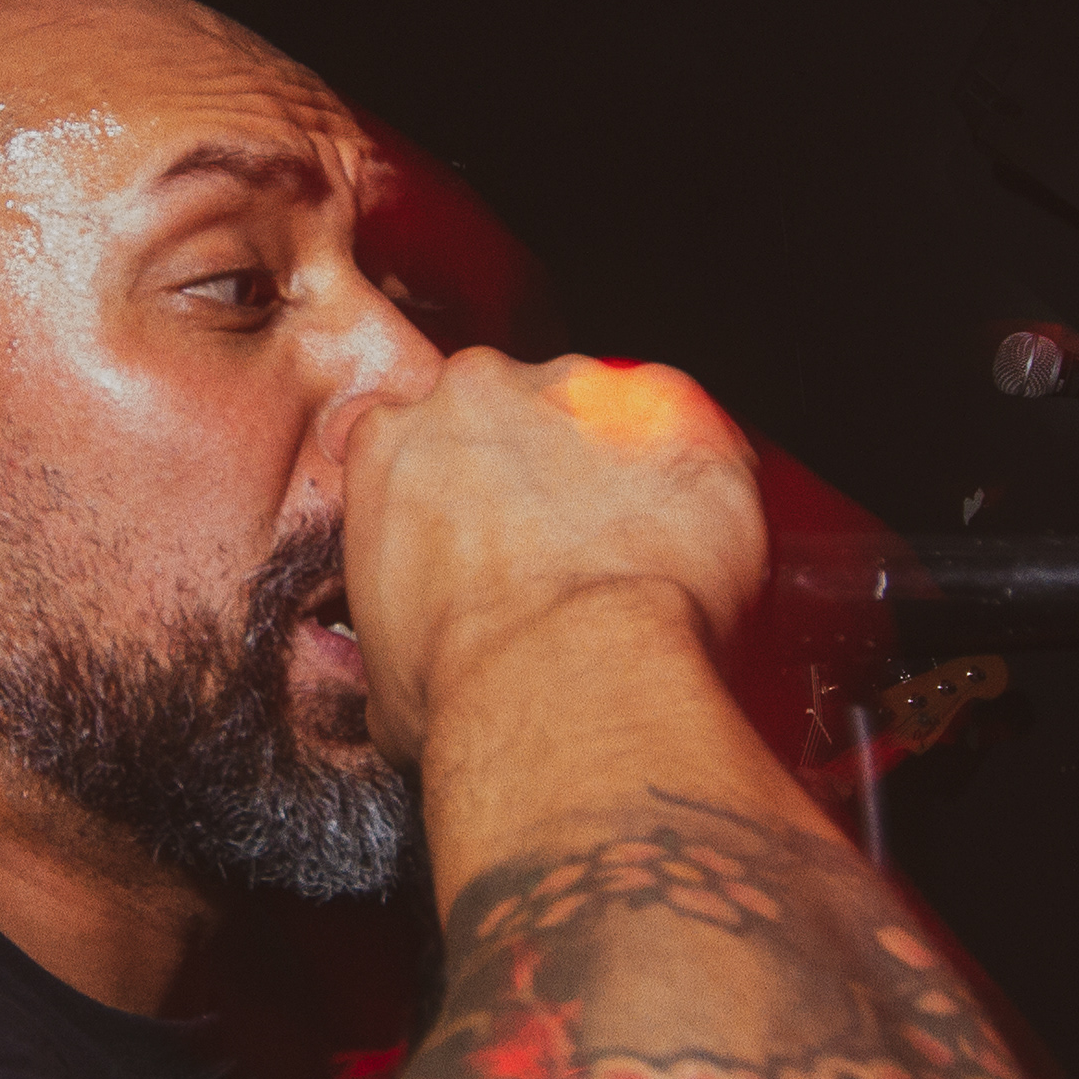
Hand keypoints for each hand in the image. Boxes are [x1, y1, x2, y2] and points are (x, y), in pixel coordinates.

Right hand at [341, 349, 763, 760]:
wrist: (569, 685)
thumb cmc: (468, 687)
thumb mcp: (383, 665)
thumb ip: (399, 613)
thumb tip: (420, 653)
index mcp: (390, 442)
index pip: (417, 438)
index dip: (455, 491)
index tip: (480, 536)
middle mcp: (476, 394)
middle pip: (508, 410)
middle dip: (536, 470)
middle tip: (562, 556)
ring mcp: (577, 391)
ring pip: (603, 415)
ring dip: (618, 475)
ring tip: (633, 565)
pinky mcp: (671, 409)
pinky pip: (691, 436)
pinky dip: (696, 486)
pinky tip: (690, 556)